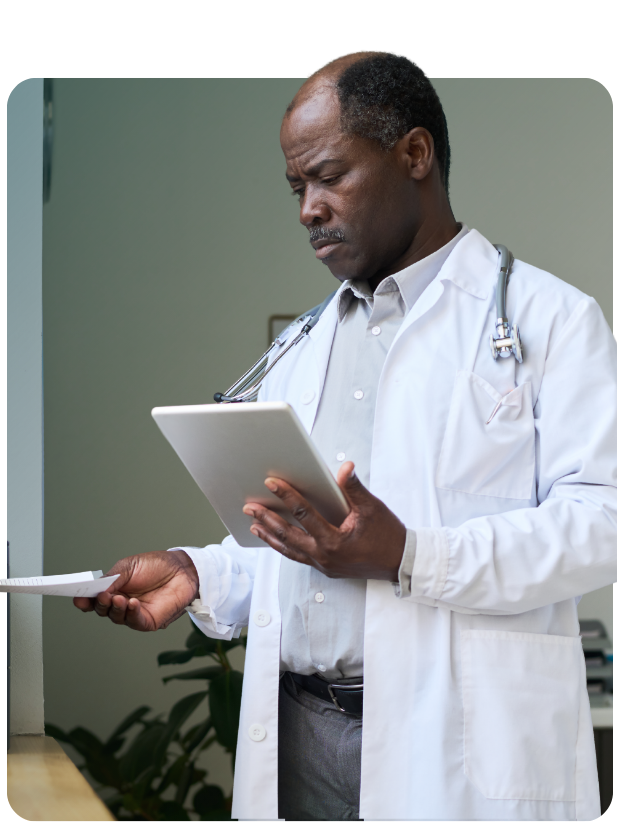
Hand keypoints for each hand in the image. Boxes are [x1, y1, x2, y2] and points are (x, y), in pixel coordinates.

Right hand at [73, 550, 199, 630]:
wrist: (183, 569)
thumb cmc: (157, 566)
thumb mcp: (130, 566)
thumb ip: (112, 578)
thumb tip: (97, 590)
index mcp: (114, 589)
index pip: (94, 598)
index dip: (84, 599)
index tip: (77, 597)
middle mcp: (121, 603)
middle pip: (102, 610)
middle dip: (99, 604)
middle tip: (102, 596)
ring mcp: (133, 613)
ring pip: (116, 617)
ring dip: (114, 608)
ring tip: (118, 598)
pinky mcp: (148, 621)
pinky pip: (134, 621)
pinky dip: (130, 613)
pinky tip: (131, 603)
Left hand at [243, 461, 405, 580]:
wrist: (400, 563)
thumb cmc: (388, 536)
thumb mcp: (373, 508)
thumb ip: (355, 488)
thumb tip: (345, 468)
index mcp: (334, 541)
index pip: (304, 514)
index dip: (287, 496)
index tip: (272, 483)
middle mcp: (324, 556)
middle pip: (288, 535)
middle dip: (267, 519)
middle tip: (250, 507)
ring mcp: (323, 565)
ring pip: (289, 550)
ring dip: (270, 535)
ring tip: (254, 525)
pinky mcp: (326, 569)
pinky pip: (298, 557)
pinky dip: (284, 547)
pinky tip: (275, 539)